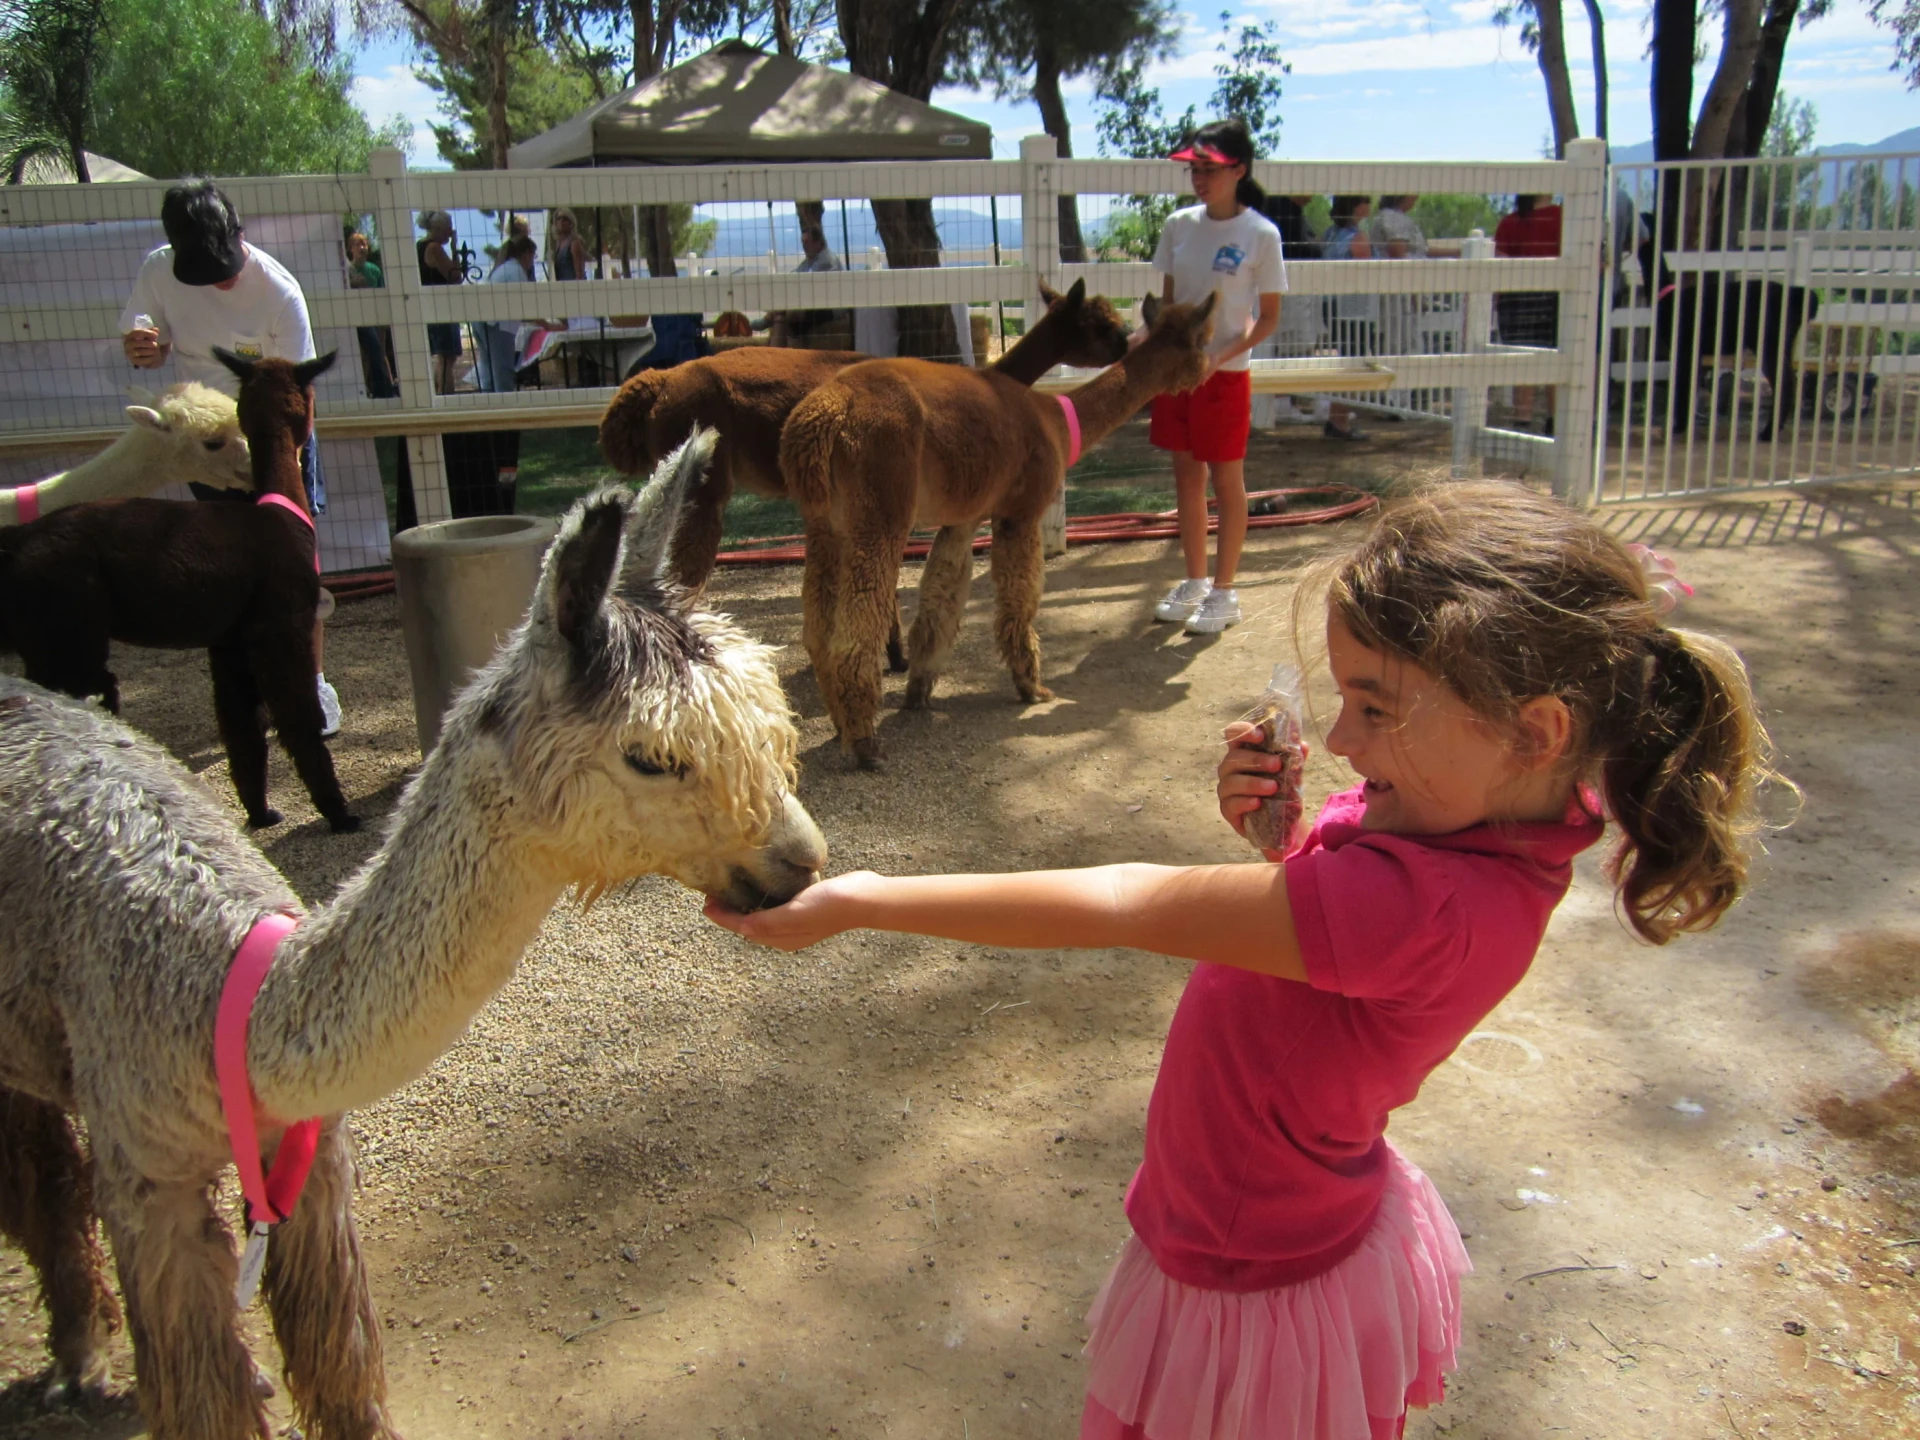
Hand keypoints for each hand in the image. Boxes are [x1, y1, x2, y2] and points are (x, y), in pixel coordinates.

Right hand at [123, 328, 165, 367]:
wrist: (153, 359)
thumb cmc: (151, 345)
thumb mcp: (153, 338)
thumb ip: (154, 334)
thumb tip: (156, 329)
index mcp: (131, 335)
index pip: (137, 332)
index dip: (147, 333)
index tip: (156, 335)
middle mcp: (128, 344)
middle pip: (138, 343)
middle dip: (149, 343)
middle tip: (156, 344)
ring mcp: (129, 353)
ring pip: (141, 352)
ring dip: (151, 351)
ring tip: (156, 351)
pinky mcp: (133, 361)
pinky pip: (143, 360)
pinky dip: (150, 359)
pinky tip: (154, 357)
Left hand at [702, 870, 876, 950]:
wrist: (864, 897)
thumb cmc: (829, 905)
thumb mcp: (794, 915)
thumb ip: (767, 923)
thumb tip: (741, 928)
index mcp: (781, 938)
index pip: (743, 928)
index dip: (723, 917)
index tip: (706, 902)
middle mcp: (786, 932)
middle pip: (750, 922)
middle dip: (730, 910)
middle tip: (713, 892)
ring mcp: (797, 919)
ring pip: (762, 912)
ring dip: (745, 902)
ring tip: (730, 886)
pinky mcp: (806, 905)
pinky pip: (776, 902)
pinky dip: (763, 895)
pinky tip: (760, 882)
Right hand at [1217, 721, 1307, 857]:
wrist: (1283, 821)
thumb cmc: (1282, 790)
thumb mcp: (1292, 772)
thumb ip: (1295, 758)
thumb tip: (1302, 745)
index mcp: (1243, 752)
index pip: (1233, 734)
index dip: (1243, 731)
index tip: (1260, 736)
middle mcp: (1230, 769)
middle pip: (1232, 758)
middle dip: (1255, 759)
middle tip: (1277, 765)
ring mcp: (1227, 790)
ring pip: (1230, 782)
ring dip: (1252, 783)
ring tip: (1273, 788)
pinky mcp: (1228, 811)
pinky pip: (1230, 804)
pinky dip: (1244, 802)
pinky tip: (1258, 803)